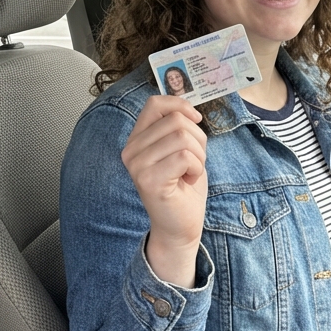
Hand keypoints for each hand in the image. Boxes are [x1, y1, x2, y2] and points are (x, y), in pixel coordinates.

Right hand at [121, 95, 207, 286]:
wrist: (179, 227)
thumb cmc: (183, 187)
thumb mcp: (181, 149)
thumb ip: (178, 128)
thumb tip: (188, 108)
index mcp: (137, 139)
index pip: (155, 103)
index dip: (181, 105)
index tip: (196, 120)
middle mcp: (131, 150)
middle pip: (176, 120)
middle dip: (198, 139)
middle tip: (193, 162)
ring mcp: (137, 165)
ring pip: (183, 137)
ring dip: (199, 156)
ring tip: (190, 172)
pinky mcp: (148, 180)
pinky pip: (185, 156)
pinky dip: (197, 168)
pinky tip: (188, 181)